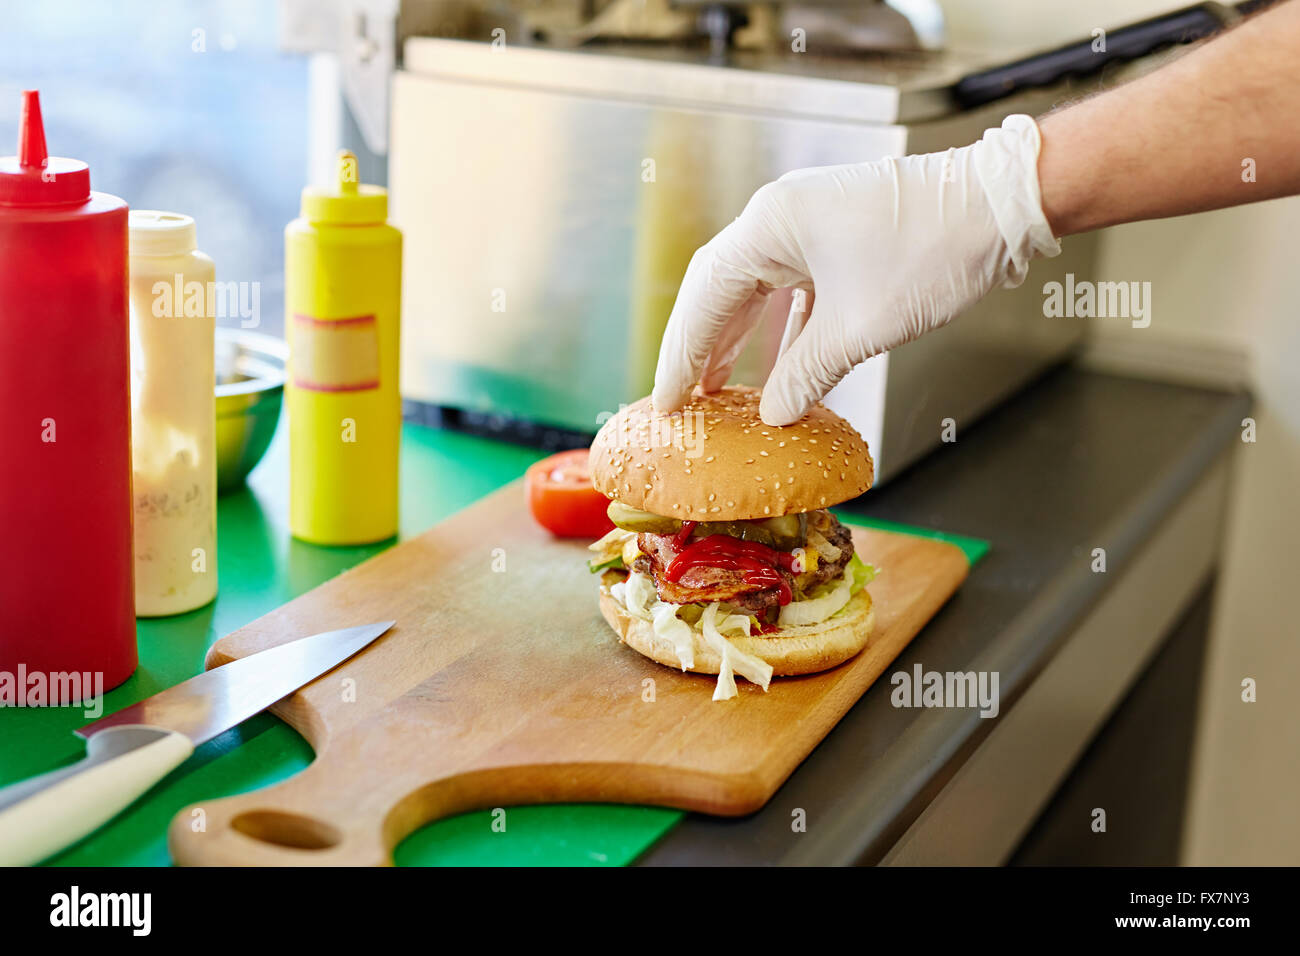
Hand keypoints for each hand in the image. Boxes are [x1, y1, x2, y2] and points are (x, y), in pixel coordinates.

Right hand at [651, 115, 1061, 425]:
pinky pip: (791, 293)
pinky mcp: (836, 242)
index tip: (666, 401)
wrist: (999, 207)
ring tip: (715, 391)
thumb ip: (806, 373)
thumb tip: (773, 414)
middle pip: (719, 291)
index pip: (704, 296)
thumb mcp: (861, 327)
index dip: (681, 355)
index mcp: (771, 225)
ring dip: (735, 341)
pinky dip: (780, 333)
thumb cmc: (932, 251)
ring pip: (754, 293)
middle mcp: (780, 219)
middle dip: (698, 349)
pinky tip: (777, 370)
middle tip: (680, 400)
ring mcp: (809, 228)